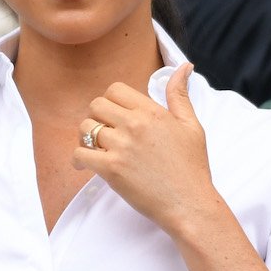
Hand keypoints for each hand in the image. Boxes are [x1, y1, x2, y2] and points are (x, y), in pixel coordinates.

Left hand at [72, 64, 221, 240]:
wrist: (190, 204)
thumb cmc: (192, 167)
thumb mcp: (191, 125)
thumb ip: (179, 95)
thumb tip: (184, 66)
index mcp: (152, 112)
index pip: (115, 90)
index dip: (111, 102)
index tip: (116, 117)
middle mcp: (135, 124)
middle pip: (96, 106)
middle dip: (97, 118)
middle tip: (105, 134)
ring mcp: (121, 146)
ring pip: (85, 128)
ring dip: (86, 138)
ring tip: (95, 150)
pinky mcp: (111, 168)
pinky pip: (79, 154)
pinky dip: (78, 160)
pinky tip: (86, 166)